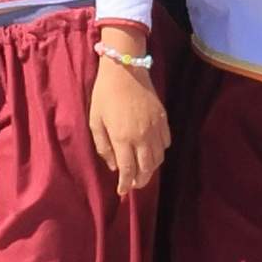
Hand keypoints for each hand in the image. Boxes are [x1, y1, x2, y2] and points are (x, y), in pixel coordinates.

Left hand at [89, 51, 170, 197]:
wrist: (125, 70)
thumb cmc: (104, 95)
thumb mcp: (95, 121)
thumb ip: (103, 146)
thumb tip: (114, 166)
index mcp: (122, 138)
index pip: (128, 170)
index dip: (126, 184)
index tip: (122, 192)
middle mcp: (142, 137)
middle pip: (146, 168)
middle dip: (140, 181)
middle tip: (134, 185)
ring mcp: (155, 128)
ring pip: (158, 158)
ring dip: (151, 169)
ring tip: (143, 172)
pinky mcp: (163, 119)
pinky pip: (166, 143)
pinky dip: (160, 152)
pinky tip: (153, 152)